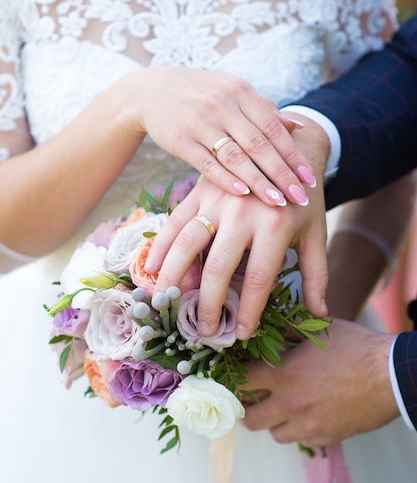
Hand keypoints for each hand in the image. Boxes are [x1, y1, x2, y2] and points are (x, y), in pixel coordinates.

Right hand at [125, 66, 315, 205]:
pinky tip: (243, 195)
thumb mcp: (233, 92)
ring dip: (258, 181)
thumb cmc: (201, 94)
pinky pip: (207, 163)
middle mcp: (223, 104)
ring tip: (277, 202)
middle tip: (300, 197)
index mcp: (241, 91)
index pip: (274, 128)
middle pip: (259, 144)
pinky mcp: (180, 140)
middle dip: (282, 173)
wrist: (152, 90)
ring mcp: (200, 122)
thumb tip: (297, 126)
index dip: (293, 155)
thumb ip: (263, 110)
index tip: (309, 178)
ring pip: (235, 156)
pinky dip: (226, 179)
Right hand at [147, 172, 327, 338]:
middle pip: (218, 267)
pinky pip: (175, 221)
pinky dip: (160, 245)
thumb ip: (316, 274)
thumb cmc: (304, 201)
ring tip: (166, 304)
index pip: (258, 279)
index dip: (248, 311)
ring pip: (187, 243)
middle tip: (203, 330)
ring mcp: (218, 199)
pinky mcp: (200, 191)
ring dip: (174, 277)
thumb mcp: (315, 234)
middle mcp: (244, 211)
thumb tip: (320, 313)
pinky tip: (151, 268)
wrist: (289, 149)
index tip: (239, 333)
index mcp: (276, 225)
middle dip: (207, 304)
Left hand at [241, 318, 399, 446]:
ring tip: (282, 406)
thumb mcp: (318, 331)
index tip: (232, 377)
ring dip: (273, 421)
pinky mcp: (326, 438)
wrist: (392, 376)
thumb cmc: (356, 348)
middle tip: (253, 397)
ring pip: (274, 434)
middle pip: (249, 419)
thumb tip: (265, 325)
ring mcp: (308, 425)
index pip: (240, 383)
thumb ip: (288, 331)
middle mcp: (290, 404)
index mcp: (283, 375)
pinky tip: (308, 413)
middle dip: (247, 408)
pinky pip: (300, 440)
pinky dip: (298, 429)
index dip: (232, 380)